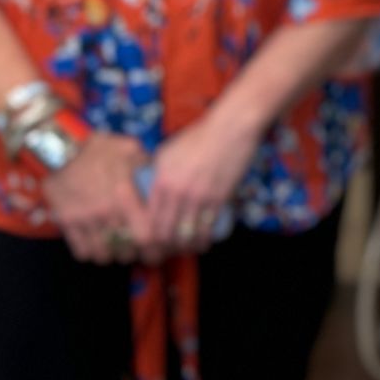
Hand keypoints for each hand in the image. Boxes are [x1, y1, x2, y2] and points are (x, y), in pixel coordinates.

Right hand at [41, 133, 151, 264]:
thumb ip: (149, 166)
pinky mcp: (67, 223)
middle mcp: (106, 212)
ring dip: (113, 255)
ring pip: (103, 254)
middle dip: (135, 254)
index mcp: (126, 195)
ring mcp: (85, 219)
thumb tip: (163, 178)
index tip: (159, 249)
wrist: (60, 149)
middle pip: (126, 250)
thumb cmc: (100, 148)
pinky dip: (91, 253)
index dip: (155, 247)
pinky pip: (81, 250)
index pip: (145, 236)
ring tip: (119, 250)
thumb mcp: (131, 149)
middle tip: (140, 251)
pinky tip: (98, 246)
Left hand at [144, 106, 259, 257]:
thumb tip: (152, 192)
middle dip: (165, 247)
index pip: (149, 220)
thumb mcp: (168, 152)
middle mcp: (176, 192)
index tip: (154, 242)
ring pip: (186, 234)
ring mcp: (198, 197)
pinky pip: (207, 228)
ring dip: (186, 246)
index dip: (149, 237)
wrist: (231, 129)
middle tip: (168, 251)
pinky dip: (204, 240)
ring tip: (188, 248)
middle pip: (165, 232)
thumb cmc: (199, 137)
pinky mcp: (218, 198)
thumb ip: (158, 174)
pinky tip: (204, 242)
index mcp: (161, 180)